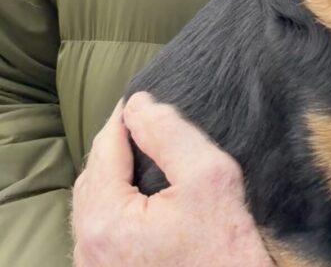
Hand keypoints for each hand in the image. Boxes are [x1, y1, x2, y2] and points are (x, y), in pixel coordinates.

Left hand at [72, 92, 274, 266]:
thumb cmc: (225, 246)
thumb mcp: (207, 175)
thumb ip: (168, 132)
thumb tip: (137, 104)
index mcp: (105, 220)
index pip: (105, 147)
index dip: (125, 116)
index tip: (142, 96)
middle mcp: (89, 248)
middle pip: (93, 174)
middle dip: (116, 144)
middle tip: (144, 122)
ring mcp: (95, 266)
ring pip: (91, 203)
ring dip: (112, 173)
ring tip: (140, 151)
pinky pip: (97, 230)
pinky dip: (112, 203)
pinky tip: (137, 193)